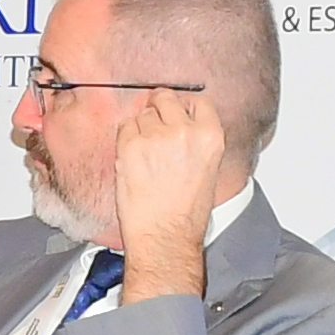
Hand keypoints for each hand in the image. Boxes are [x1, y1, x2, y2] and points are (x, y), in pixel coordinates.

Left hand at [111, 88, 231, 293]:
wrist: (165, 236)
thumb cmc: (186, 214)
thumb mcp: (208, 169)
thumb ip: (197, 140)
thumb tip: (179, 123)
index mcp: (210, 136)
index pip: (197, 101)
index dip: (183, 107)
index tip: (176, 113)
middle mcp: (184, 131)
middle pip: (166, 98)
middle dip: (159, 111)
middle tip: (155, 132)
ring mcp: (156, 136)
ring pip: (142, 114)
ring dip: (141, 129)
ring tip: (146, 157)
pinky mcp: (131, 145)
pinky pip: (124, 127)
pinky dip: (125, 139)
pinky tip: (134, 160)